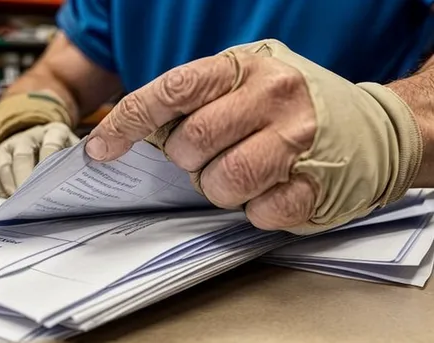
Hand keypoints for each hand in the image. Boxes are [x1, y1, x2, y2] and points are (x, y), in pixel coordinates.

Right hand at [0, 122, 79, 197]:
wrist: (39, 135)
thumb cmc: (63, 149)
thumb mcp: (75, 147)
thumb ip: (82, 156)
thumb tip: (95, 165)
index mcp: (53, 131)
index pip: (51, 146)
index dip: (49, 163)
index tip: (52, 182)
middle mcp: (28, 136)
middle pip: (23, 156)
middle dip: (25, 178)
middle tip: (30, 198)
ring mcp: (9, 145)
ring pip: (4, 164)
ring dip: (10, 183)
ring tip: (18, 201)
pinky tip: (5, 198)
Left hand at [84, 40, 421, 234]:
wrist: (372, 127)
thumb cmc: (296, 107)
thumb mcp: (247, 83)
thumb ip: (199, 102)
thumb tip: (139, 135)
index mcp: (247, 67)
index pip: (174, 89)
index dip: (130, 120)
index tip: (104, 147)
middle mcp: (273, 96)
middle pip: (192, 143)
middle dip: (188, 161)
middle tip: (208, 156)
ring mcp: (298, 140)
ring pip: (222, 183)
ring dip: (219, 188)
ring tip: (240, 174)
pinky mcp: (315, 186)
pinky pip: (259, 212)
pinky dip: (255, 209)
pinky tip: (271, 190)